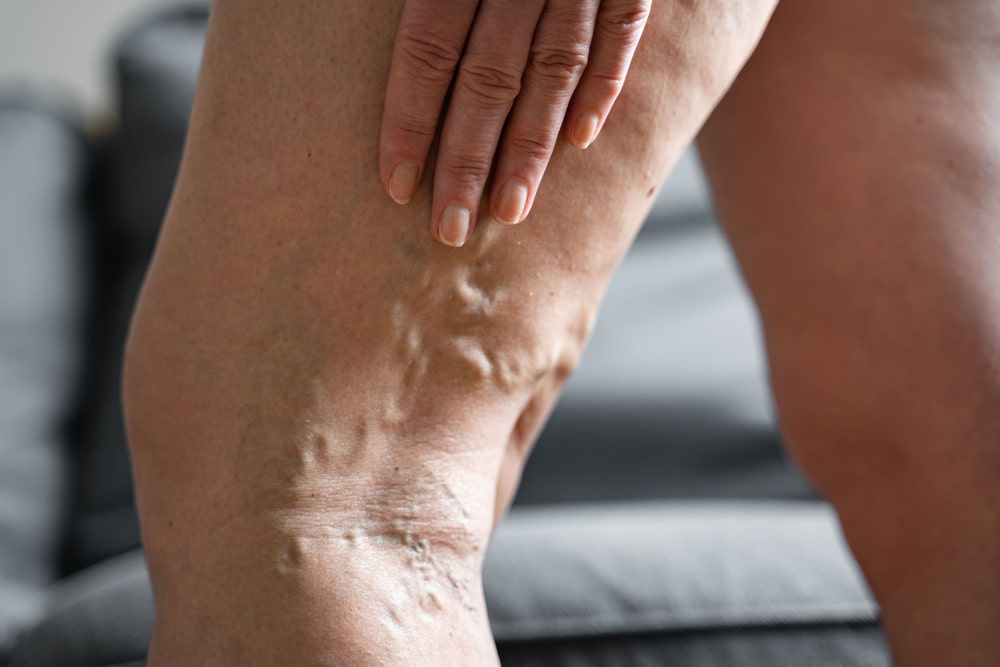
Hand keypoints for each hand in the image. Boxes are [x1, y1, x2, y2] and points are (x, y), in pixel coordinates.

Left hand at [379, 0, 650, 246]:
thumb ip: (436, 4)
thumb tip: (408, 67)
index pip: (428, 49)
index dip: (409, 120)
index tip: (397, 185)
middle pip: (488, 77)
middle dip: (466, 160)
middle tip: (450, 229)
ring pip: (554, 70)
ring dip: (530, 147)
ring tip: (509, 210)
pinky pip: (620, 35)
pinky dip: (600, 90)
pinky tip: (580, 141)